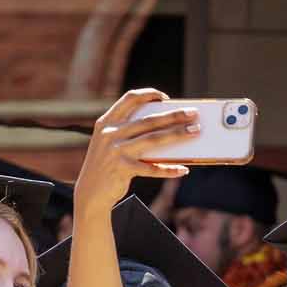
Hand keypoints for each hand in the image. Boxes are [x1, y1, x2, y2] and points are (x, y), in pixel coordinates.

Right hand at [74, 89, 196, 214]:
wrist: (90, 192)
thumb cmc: (108, 165)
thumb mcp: (111, 143)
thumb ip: (130, 132)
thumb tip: (167, 128)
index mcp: (107, 122)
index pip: (130, 99)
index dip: (149, 95)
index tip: (166, 98)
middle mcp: (111, 133)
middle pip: (149, 120)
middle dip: (174, 115)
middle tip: (193, 113)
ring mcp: (116, 151)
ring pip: (154, 140)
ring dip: (178, 135)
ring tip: (195, 132)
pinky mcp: (123, 169)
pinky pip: (152, 169)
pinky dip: (169, 170)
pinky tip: (183, 170)